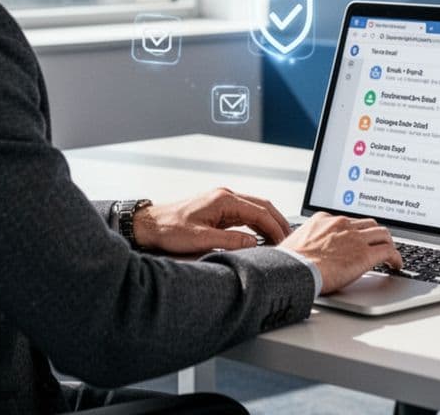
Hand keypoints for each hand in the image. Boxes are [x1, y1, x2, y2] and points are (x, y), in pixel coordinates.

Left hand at [133, 187, 290, 253]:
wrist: (150, 224)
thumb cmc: (170, 229)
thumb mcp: (201, 239)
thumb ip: (230, 241)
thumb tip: (254, 243)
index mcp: (224, 200)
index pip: (260, 211)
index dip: (275, 227)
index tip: (285, 241)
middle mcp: (226, 197)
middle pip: (262, 206)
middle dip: (278, 222)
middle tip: (289, 240)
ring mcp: (223, 202)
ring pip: (255, 209)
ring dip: (268, 223)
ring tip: (279, 241)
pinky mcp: (219, 210)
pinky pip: (245, 215)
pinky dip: (257, 225)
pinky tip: (261, 237)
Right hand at [278, 212, 402, 293]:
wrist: (293, 269)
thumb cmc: (289, 261)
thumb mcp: (296, 242)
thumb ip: (307, 241)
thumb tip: (304, 251)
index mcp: (324, 219)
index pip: (348, 221)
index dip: (357, 231)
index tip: (359, 238)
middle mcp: (342, 224)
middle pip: (368, 223)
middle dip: (375, 233)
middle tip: (378, 243)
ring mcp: (355, 238)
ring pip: (382, 233)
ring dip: (388, 243)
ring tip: (390, 254)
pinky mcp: (365, 254)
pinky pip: (388, 251)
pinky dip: (396, 257)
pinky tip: (396, 264)